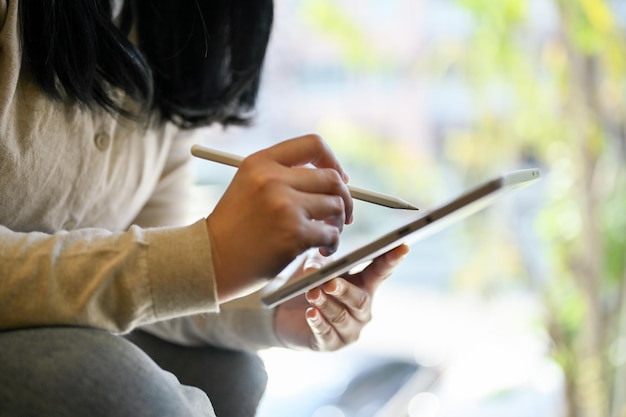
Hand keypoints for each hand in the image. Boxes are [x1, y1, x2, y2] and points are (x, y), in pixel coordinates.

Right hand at [206, 134, 353, 301]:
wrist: (210, 260)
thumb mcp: (249, 186)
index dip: (333, 161)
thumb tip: (334, 178)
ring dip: (337, 223)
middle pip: (331, 178)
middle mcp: (273, 179)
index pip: (313, 145)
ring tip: (327, 234)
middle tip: (342, 214)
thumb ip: (283, 176)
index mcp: (261, 162)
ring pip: (336, 206)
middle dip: (344, 197)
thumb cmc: (233, 228)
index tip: (340, 179)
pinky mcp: (294, 234)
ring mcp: (285, 206)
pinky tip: (321, 250)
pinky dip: (332, 244)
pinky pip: (331, 234)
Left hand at [274, 244, 408, 350]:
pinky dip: (319, 322)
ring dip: (326, 304)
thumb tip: (316, 267)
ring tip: (312, 293)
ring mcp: (349, 329)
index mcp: (363, 285)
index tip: (402, 246)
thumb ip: (319, 264)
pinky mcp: (331, 344)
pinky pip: (327, 334)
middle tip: (330, 282)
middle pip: (360, 300)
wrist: (283, 314)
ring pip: (341, 317)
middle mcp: (361, 309)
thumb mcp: (312, 267)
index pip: (380, 272)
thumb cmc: (306, 285)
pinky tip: (310, 313)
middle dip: (345, 290)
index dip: (391, 260)